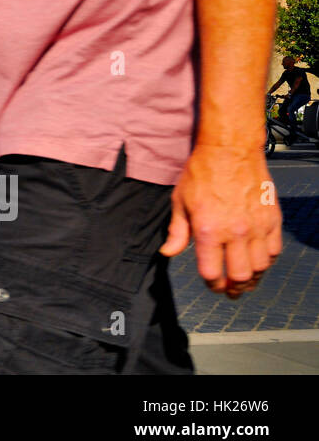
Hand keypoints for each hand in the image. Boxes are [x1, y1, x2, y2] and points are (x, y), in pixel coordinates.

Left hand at [160, 142, 281, 297]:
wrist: (230, 150)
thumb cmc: (201, 173)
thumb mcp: (179, 201)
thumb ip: (177, 232)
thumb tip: (167, 253)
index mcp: (208, 230)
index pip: (212, 272)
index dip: (212, 284)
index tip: (212, 285)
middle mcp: (235, 232)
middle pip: (240, 276)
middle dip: (234, 288)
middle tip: (231, 291)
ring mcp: (256, 226)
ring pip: (260, 267)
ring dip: (252, 278)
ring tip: (245, 279)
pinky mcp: (272, 219)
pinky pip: (273, 250)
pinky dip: (266, 260)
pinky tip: (257, 260)